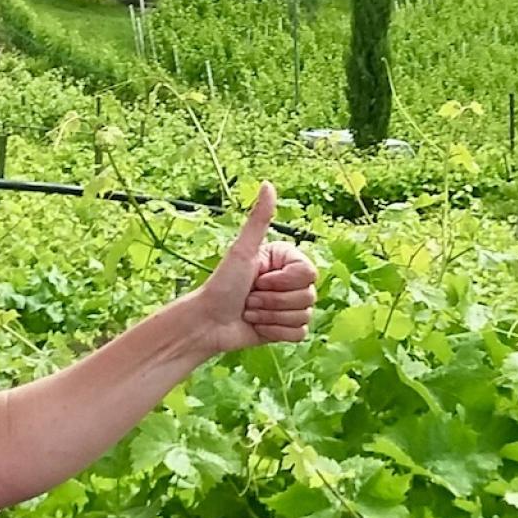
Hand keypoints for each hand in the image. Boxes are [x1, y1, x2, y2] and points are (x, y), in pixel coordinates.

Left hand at [189, 183, 317, 353]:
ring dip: (271, 317)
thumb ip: (259, 219)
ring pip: (304, 316)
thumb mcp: (242, 251)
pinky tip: (257, 326)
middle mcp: (291, 281)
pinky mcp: (287, 328)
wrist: (208, 322)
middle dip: (272, 301)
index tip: (258, 279)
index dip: (282, 282)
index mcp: (286, 260)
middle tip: (249, 297)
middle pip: (308, 296)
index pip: (308, 274)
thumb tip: (267, 184)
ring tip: (250, 311)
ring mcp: (291, 306)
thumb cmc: (222, 284)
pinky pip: (299, 333)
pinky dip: (275, 332)